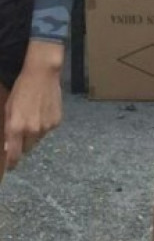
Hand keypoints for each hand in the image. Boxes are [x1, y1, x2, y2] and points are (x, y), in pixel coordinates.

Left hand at [4, 42, 63, 170]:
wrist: (42, 74)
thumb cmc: (21, 90)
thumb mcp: (8, 108)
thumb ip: (8, 130)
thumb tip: (8, 148)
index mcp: (17, 128)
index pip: (14, 155)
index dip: (12, 163)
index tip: (11, 166)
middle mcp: (32, 131)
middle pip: (27, 148)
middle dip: (23, 143)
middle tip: (22, 130)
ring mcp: (46, 127)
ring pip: (38, 139)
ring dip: (34, 133)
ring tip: (34, 116)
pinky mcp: (57, 121)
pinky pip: (48, 130)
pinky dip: (45, 125)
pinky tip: (43, 111)